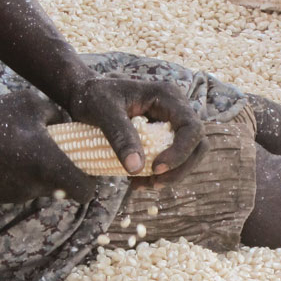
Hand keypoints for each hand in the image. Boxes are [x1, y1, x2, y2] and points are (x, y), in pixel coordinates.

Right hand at [0, 91, 99, 202]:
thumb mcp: (34, 104)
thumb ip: (61, 117)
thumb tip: (73, 124)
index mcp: (48, 164)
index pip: (85, 192)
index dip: (90, 181)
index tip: (88, 165)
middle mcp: (35, 185)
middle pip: (65, 189)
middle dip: (68, 173)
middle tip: (63, 153)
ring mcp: (17, 193)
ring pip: (44, 188)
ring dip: (46, 174)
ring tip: (32, 149)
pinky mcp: (1, 195)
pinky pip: (25, 188)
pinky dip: (26, 176)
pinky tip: (12, 155)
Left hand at [64, 76, 203, 176]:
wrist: (83, 94)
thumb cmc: (92, 96)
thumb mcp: (103, 112)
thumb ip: (121, 136)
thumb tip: (137, 168)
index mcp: (167, 96)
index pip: (191, 127)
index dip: (180, 152)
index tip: (155, 169)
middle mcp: (175, 109)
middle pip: (197, 144)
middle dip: (180, 169)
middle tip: (154, 183)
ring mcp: (171, 123)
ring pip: (188, 156)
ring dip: (170, 175)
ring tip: (140, 185)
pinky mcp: (162, 136)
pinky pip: (172, 159)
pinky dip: (159, 175)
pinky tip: (136, 181)